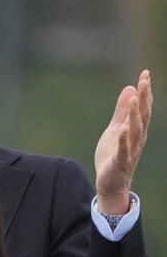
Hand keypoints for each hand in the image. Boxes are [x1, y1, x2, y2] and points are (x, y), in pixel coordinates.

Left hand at [94, 69, 151, 213]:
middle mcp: (137, 139)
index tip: (145, 73)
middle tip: (145, 80)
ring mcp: (130, 150)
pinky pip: (123, 150)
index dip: (145, 91)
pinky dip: (123, 140)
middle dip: (145, 98)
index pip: (143, 108)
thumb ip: (122, 112)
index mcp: (136, 130)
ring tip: (136, 98)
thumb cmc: (113, 156)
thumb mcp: (115, 129)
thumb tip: (130, 90)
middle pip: (143, 116)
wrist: (110, 183)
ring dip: (136, 115)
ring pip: (135, 131)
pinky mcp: (120, 162)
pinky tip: (122, 129)